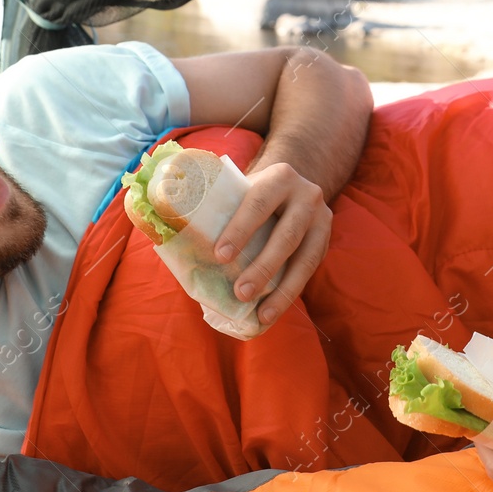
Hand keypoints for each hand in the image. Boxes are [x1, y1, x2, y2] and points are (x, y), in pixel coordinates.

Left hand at [212, 162, 331, 329]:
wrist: (293, 187)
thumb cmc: (251, 195)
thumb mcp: (239, 189)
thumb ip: (214, 207)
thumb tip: (166, 236)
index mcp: (279, 176)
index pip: (258, 202)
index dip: (240, 229)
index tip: (220, 256)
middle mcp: (307, 194)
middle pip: (287, 234)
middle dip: (263, 266)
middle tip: (240, 293)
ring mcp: (322, 219)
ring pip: (305, 258)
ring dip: (282, 289)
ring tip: (262, 314)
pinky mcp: (326, 241)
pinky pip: (310, 271)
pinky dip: (290, 293)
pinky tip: (272, 311)